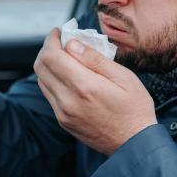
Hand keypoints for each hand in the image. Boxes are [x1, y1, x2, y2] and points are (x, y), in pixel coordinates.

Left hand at [33, 29, 156, 155]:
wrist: (134, 144)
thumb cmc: (135, 109)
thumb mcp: (123, 77)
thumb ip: (95, 59)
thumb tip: (72, 44)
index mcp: (84, 86)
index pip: (51, 56)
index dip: (51, 39)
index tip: (60, 32)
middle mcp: (68, 100)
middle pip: (41, 66)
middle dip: (48, 49)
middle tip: (63, 42)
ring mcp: (63, 113)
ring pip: (42, 80)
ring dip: (49, 64)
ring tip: (67, 57)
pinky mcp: (63, 121)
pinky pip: (49, 94)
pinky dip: (53, 80)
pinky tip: (69, 76)